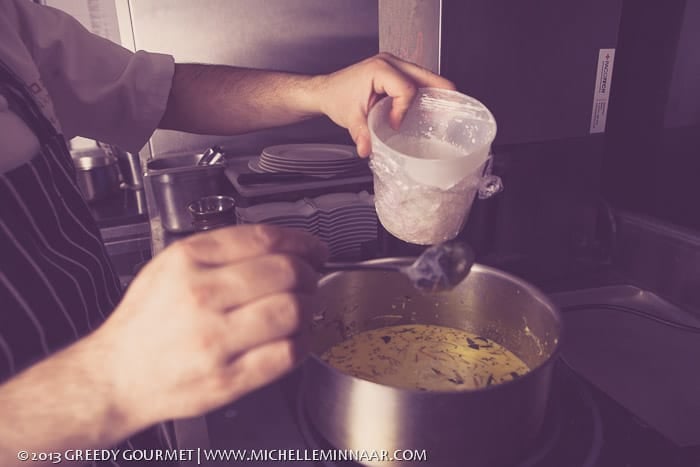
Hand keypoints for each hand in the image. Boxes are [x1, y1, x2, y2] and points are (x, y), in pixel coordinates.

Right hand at [93, 225, 326, 427]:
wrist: (116, 376)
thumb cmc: (146, 323)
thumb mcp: (169, 267)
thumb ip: (221, 251)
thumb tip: (281, 245)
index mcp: (187, 261)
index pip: (265, 239)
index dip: (302, 242)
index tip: (314, 249)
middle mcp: (201, 296)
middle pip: (287, 272)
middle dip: (309, 274)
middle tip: (310, 279)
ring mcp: (215, 340)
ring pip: (293, 311)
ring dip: (310, 308)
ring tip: (303, 309)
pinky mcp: (227, 379)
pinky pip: (287, 354)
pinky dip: (303, 343)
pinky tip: (294, 338)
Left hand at [314, 52, 455, 157]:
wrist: (326, 90)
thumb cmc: (336, 96)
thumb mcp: (349, 118)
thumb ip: (361, 134)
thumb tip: (368, 150)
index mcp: (379, 69)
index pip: (405, 89)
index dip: (404, 110)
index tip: (394, 124)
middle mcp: (390, 63)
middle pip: (426, 75)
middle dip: (440, 94)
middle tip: (451, 111)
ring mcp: (394, 65)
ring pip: (425, 76)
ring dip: (433, 94)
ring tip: (441, 112)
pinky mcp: (395, 72)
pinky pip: (417, 80)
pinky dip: (424, 94)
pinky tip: (427, 109)